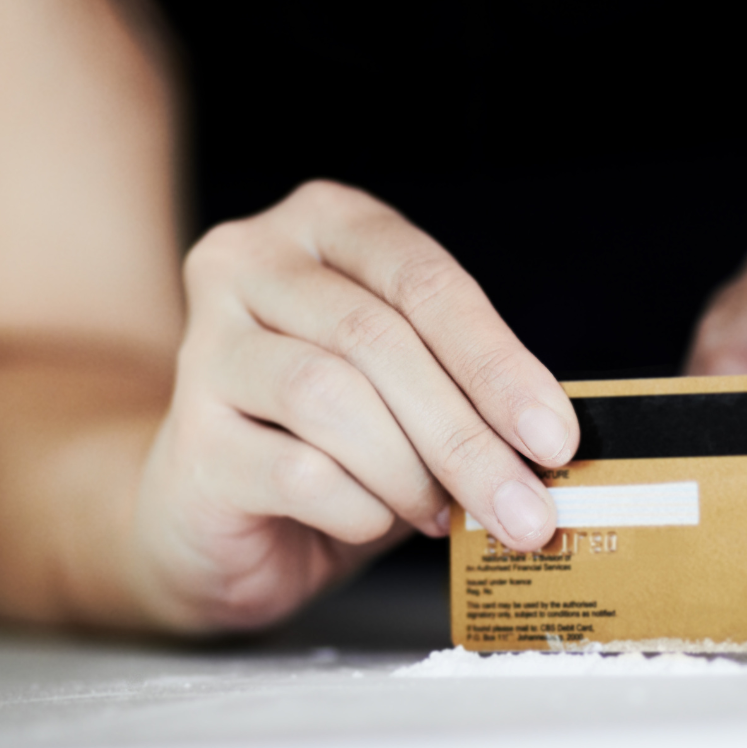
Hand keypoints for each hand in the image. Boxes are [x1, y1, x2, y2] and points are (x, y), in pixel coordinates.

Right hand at [132, 182, 578, 631]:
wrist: (214, 515)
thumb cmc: (329, 441)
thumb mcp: (408, 393)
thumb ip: (465, 392)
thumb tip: (548, 442)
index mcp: (326, 226)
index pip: (426, 281)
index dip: (499, 363)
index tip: (556, 437)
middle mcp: (253, 263)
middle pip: (380, 339)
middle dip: (468, 436)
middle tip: (525, 509)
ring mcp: (207, 346)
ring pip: (331, 396)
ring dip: (410, 472)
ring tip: (439, 513)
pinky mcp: (190, 440)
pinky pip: (296, 471)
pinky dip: (358, 508)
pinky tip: (369, 520)